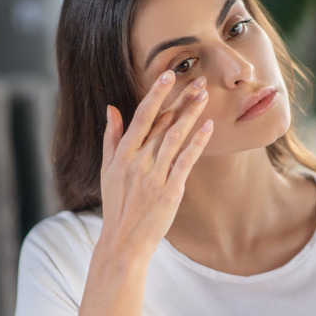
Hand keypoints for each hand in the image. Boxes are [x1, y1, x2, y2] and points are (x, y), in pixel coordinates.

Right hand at [99, 70, 212, 257]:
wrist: (122, 241)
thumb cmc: (116, 205)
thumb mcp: (107, 169)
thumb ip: (111, 138)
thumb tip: (111, 108)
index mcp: (122, 154)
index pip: (141, 116)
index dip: (155, 94)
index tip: (168, 74)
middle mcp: (138, 161)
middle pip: (162, 123)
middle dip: (181, 99)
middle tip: (199, 79)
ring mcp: (154, 175)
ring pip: (175, 137)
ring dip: (191, 114)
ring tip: (205, 95)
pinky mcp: (170, 190)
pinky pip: (185, 161)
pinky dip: (197, 143)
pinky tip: (208, 127)